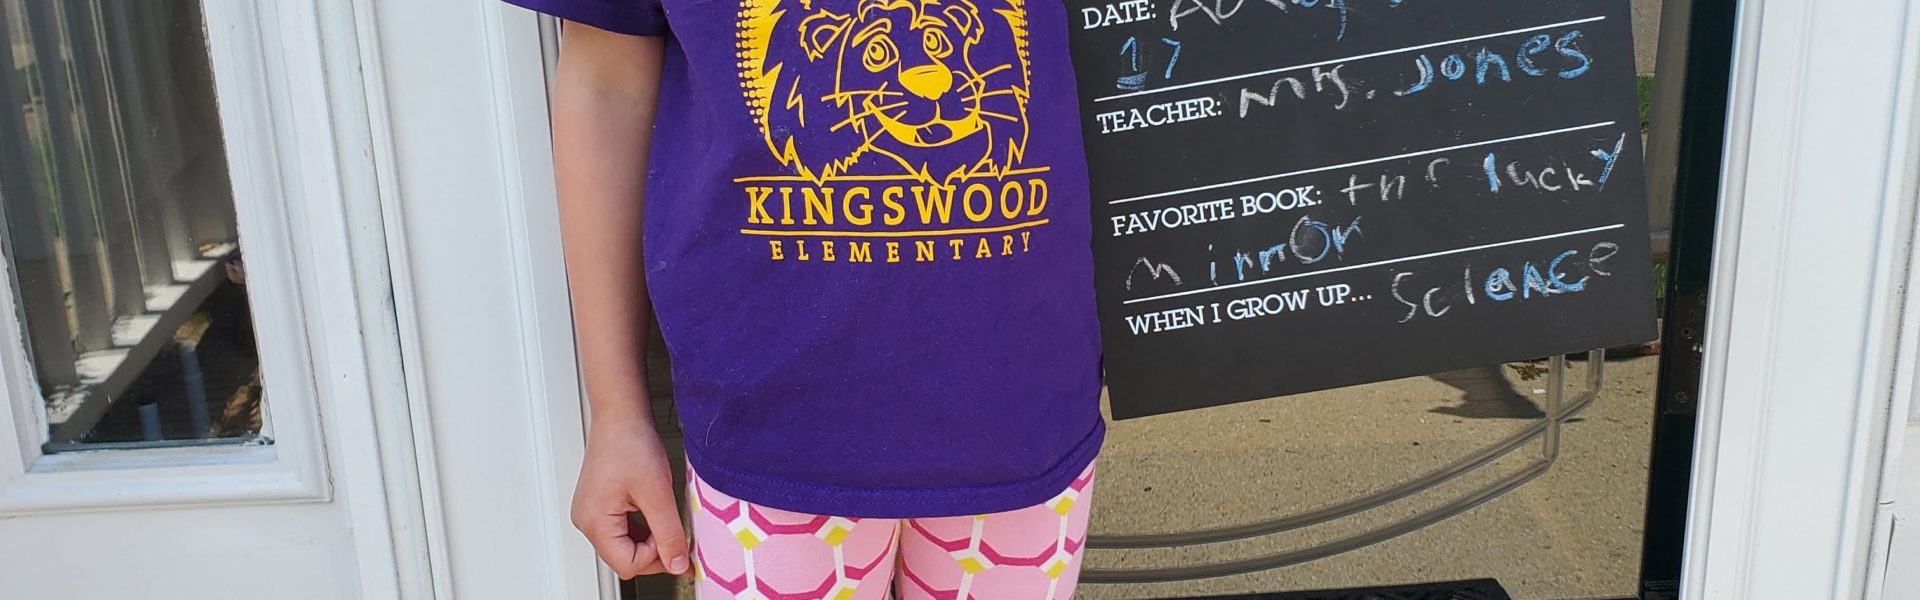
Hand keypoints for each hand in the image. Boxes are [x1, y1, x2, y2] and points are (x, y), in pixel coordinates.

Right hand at [572, 413, 689, 578]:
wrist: (621, 415)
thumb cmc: (631, 444)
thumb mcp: (658, 493)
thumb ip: (668, 533)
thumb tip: (677, 564)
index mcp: (595, 522)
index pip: (628, 564)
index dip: (657, 558)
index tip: (676, 541)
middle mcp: (587, 521)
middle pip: (624, 558)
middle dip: (653, 550)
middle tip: (675, 533)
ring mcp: (591, 513)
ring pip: (625, 545)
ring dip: (649, 539)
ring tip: (665, 517)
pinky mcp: (599, 505)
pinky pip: (622, 529)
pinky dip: (642, 528)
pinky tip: (654, 512)